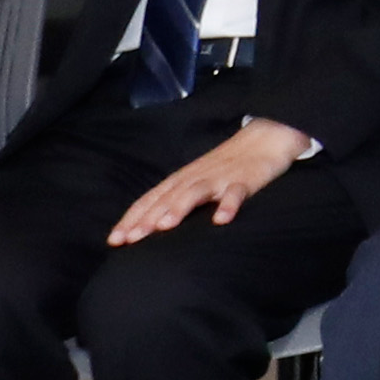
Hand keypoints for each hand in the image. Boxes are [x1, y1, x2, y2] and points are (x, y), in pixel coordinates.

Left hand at [110, 118, 315, 242]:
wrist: (266, 139)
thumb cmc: (227, 166)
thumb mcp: (198, 181)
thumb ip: (177, 199)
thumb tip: (150, 226)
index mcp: (181, 180)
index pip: (149, 199)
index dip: (131, 219)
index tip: (114, 240)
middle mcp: (195, 178)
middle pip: (166, 198)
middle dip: (147, 218)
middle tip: (130, 239)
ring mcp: (220, 178)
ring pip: (194, 192)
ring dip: (178, 208)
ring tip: (164, 227)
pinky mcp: (246, 179)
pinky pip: (237, 192)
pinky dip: (229, 205)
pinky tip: (221, 220)